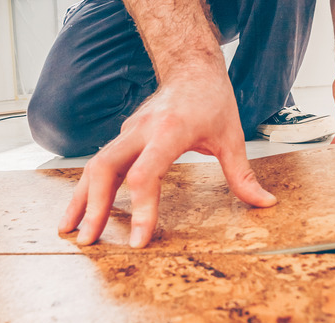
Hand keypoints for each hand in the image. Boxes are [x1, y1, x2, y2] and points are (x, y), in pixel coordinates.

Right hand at [58, 75, 277, 247]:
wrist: (191, 67)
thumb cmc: (211, 100)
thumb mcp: (233, 137)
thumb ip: (243, 175)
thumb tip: (266, 204)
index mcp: (170, 132)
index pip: (146, 176)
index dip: (140, 210)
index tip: (138, 240)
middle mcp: (141, 131)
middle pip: (105, 168)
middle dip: (93, 206)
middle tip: (87, 241)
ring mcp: (128, 133)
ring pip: (94, 166)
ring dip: (80, 199)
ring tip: (68, 230)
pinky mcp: (122, 137)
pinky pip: (99, 164)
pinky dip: (86, 188)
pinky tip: (79, 210)